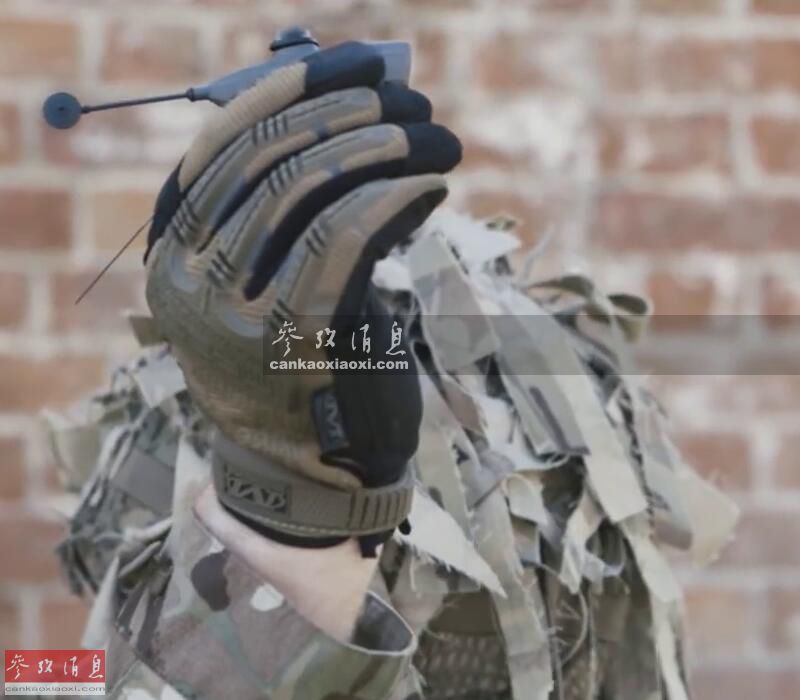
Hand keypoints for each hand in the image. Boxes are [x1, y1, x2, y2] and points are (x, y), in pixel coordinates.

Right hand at [145, 42, 461, 552]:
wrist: (311, 484)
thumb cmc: (301, 378)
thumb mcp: (271, 291)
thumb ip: (283, 221)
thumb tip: (341, 126)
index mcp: (173, 262)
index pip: (216, 152)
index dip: (282, 95)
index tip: (347, 66)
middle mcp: (189, 283)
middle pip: (266, 161)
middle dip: (344, 114)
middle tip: (407, 97)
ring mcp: (238, 313)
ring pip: (308, 191)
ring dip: (381, 147)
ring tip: (433, 135)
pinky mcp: (300, 338)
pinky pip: (348, 236)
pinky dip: (396, 196)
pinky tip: (431, 184)